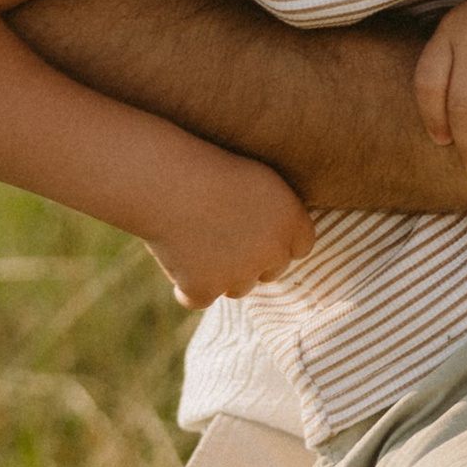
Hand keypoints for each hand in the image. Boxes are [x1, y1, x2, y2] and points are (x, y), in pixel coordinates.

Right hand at [142, 152, 315, 309]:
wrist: (167, 179)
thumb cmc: (209, 168)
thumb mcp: (257, 178)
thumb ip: (275, 212)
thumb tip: (280, 239)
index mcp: (292, 221)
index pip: (299, 247)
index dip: (276, 240)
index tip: (255, 228)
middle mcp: (272, 253)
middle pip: (269, 272)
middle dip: (251, 260)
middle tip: (223, 235)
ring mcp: (238, 276)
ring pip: (236, 288)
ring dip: (221, 274)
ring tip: (198, 240)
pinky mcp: (204, 290)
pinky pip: (197, 298)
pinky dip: (187, 286)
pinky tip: (177, 261)